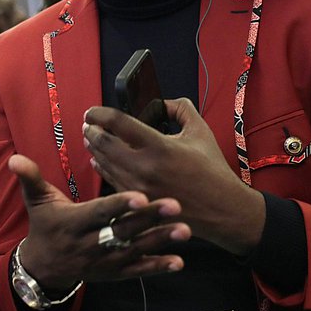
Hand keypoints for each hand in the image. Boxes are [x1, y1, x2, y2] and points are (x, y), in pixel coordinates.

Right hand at [9, 154, 190, 293]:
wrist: (44, 267)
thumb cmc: (45, 226)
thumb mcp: (37, 201)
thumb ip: (30, 179)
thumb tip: (14, 158)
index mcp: (73, 223)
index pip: (99, 213)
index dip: (119, 205)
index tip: (141, 195)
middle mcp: (90, 244)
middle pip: (123, 231)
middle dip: (150, 220)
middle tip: (177, 205)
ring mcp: (103, 261)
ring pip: (135, 251)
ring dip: (160, 242)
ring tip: (185, 230)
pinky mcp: (113, 273)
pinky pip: (137, 271)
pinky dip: (157, 267)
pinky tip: (179, 261)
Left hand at [83, 98, 264, 255]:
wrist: (222, 210)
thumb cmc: (212, 170)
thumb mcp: (200, 131)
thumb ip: (180, 109)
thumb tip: (162, 101)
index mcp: (159, 147)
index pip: (118, 123)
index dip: (100, 113)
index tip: (93, 111)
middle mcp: (145, 168)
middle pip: (103, 143)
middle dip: (92, 130)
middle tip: (88, 123)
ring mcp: (138, 187)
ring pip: (103, 163)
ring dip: (94, 148)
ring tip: (91, 138)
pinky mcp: (137, 202)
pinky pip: (111, 180)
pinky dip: (102, 167)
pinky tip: (99, 160)